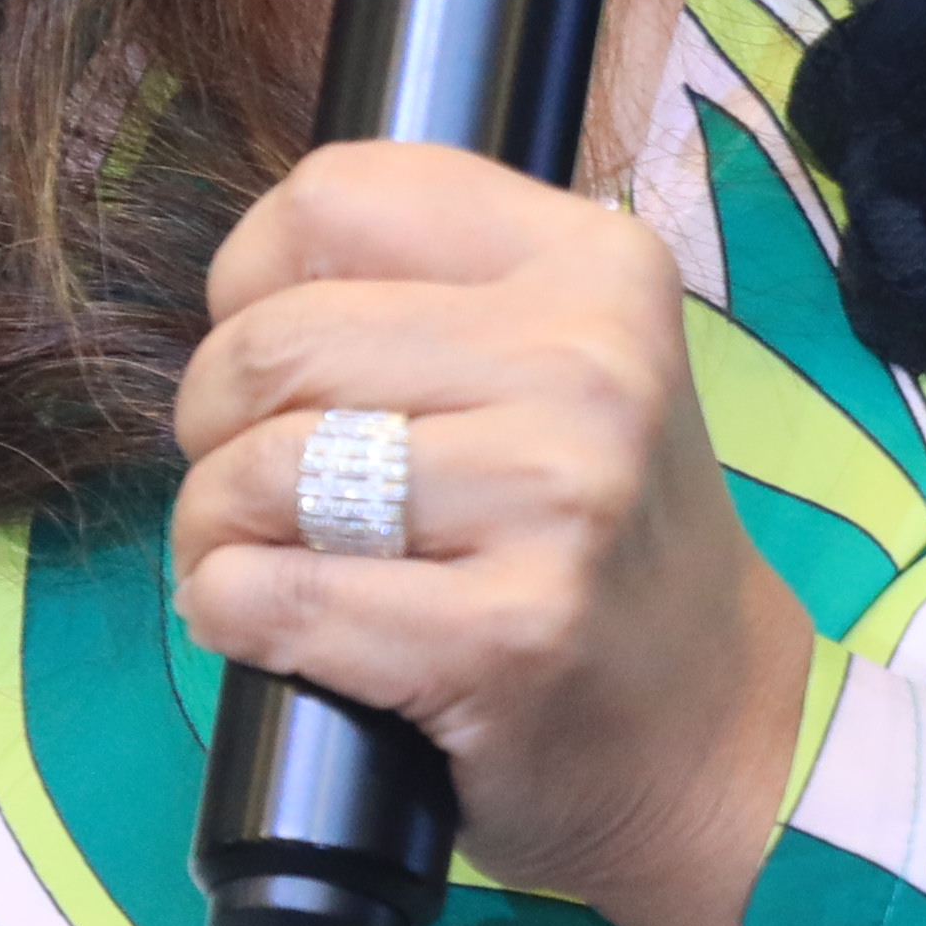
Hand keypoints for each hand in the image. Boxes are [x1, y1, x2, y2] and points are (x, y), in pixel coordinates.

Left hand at [171, 139, 816, 925]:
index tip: (273, 361)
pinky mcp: (505, 636)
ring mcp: (554, 499)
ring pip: (259, 468)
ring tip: (254, 559)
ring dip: (212, 529)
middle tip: (244, 484)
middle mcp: (587, 362)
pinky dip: (228, 614)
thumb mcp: (561, 362)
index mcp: (592, 264)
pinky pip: (270, 596)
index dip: (251, 280)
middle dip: (212, 422)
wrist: (713, 728)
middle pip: (272, 341)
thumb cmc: (593, 537)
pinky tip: (269, 628)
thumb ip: (429, 296)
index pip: (334, 197)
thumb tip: (240, 300)